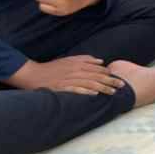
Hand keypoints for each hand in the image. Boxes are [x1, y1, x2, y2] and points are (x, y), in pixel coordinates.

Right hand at [5, 56, 125, 95]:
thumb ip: (85, 59)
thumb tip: (101, 61)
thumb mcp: (69, 60)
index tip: (119, 78)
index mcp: (77, 64)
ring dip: (102, 87)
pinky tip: (94, 94)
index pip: (97, 69)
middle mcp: (74, 70)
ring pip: (89, 83)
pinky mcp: (61, 87)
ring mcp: (68, 79)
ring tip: (112, 92)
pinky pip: (75, 89)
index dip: (109, 74)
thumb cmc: (52, 68)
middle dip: (110, 81)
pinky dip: (85, 91)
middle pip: (96, 76)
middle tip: (122, 86)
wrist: (32, 74)